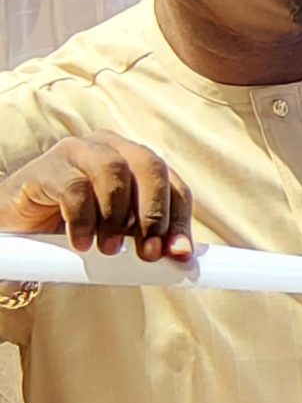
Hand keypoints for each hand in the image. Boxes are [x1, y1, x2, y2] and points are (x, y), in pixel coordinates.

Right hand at [0, 135, 192, 260]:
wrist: (19, 227)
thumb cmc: (75, 226)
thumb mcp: (118, 233)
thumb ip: (147, 238)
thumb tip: (181, 255)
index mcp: (137, 160)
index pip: (173, 184)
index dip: (179, 219)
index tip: (177, 253)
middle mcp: (111, 147)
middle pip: (150, 166)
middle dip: (154, 213)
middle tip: (147, 252)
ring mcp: (78, 151)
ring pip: (113, 172)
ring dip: (117, 217)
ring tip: (109, 249)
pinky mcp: (47, 167)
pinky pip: (74, 189)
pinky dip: (83, 220)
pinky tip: (80, 243)